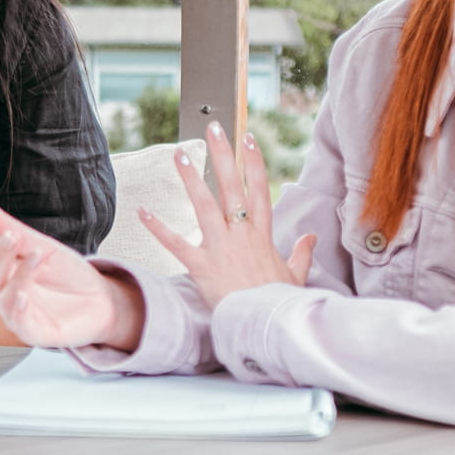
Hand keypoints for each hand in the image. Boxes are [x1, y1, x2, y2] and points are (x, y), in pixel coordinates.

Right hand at [0, 206, 144, 351]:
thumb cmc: (70, 275)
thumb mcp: (45, 247)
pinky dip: (18, 307)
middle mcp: (4, 293)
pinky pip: (18, 321)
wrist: (101, 299)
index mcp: (3, 271)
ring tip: (35, 256)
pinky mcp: (31, 331)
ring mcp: (15, 313)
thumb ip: (17, 232)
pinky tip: (23, 294)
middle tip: (11, 237)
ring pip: (3, 297)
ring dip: (17, 276)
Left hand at [145, 122, 314, 307]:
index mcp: (261, 234)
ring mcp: (220, 247)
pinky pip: (176, 243)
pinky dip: (158, 228)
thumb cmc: (275, 302)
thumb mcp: (294, 276)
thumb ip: (302, 254)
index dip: (253, 162)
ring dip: (190, 178)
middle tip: (213, 129)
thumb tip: (312, 238)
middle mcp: (240, 234)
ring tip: (179, 154)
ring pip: (204, 205)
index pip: (258, 189)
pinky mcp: (200, 265)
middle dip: (222, 155)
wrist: (262, 324)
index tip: (248, 139)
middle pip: (232, 186)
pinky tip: (143, 211)